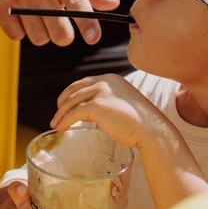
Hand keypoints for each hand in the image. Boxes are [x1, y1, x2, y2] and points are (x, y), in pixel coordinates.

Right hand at [0, 0, 119, 46]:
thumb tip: (112, 5)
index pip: (79, 4)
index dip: (88, 25)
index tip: (93, 37)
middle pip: (60, 34)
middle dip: (62, 35)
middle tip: (57, 24)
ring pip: (39, 38)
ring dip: (39, 32)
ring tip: (34, 14)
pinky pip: (16, 36)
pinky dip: (19, 30)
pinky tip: (17, 14)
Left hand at [52, 74, 166, 150]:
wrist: (151, 130)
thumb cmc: (140, 123)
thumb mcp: (123, 103)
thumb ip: (109, 101)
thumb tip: (94, 111)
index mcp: (111, 78)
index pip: (84, 82)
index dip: (71, 92)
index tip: (64, 103)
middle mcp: (105, 81)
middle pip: (74, 89)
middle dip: (62, 102)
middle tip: (57, 114)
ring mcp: (101, 91)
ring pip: (72, 101)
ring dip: (61, 113)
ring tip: (56, 124)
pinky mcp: (97, 105)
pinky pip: (74, 113)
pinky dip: (65, 121)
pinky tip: (61, 128)